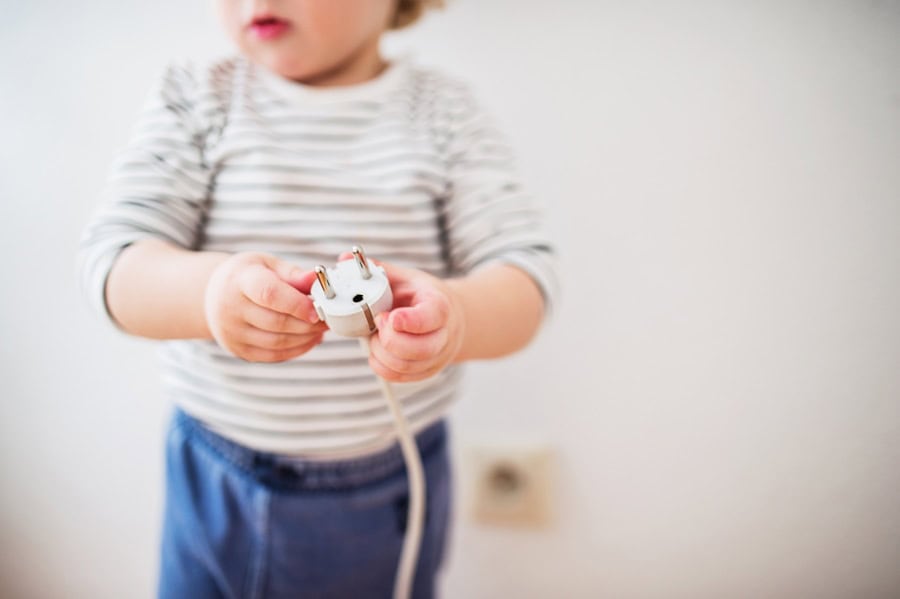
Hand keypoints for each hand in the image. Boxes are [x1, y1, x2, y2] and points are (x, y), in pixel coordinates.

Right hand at [204, 252, 326, 361]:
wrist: (212, 295)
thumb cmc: (247, 276)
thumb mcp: (267, 265)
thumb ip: (293, 274)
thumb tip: (317, 279)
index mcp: (240, 281)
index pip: (269, 294)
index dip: (297, 304)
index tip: (319, 309)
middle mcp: (231, 309)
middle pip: (277, 322)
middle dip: (309, 323)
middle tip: (329, 319)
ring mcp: (232, 333)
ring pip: (278, 342)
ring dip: (306, 338)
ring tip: (321, 328)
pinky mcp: (239, 350)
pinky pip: (274, 355)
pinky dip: (297, 349)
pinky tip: (310, 339)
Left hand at [339, 254, 465, 381]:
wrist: (445, 318)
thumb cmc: (419, 296)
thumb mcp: (402, 278)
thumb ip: (375, 270)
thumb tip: (343, 259)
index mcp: (440, 306)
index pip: (431, 317)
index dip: (409, 321)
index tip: (387, 317)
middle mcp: (444, 335)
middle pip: (419, 349)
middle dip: (388, 340)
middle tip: (377, 324)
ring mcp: (437, 357)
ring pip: (406, 366)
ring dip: (381, 353)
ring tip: (376, 337)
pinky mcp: (427, 371)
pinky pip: (400, 377)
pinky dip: (382, 366)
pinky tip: (378, 350)